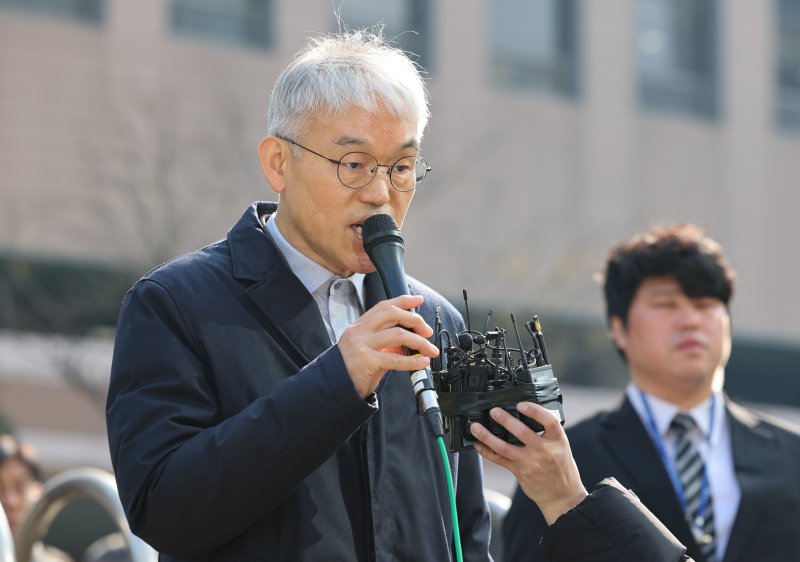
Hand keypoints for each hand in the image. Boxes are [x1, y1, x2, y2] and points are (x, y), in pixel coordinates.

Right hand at [337, 294, 438, 397]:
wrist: (334, 389)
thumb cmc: (352, 371)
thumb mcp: (369, 351)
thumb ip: (386, 343)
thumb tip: (409, 340)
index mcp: (360, 326)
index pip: (384, 306)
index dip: (403, 301)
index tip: (418, 300)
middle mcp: (359, 331)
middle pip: (392, 314)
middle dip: (414, 320)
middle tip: (427, 331)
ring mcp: (361, 344)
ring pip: (397, 334)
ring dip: (419, 342)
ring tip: (430, 350)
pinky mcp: (365, 361)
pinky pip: (395, 358)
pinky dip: (412, 360)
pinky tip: (422, 362)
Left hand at [470, 402, 587, 524]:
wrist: (562, 495)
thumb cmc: (560, 467)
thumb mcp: (560, 446)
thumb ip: (546, 433)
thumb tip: (524, 415)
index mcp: (558, 440)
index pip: (549, 421)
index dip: (534, 411)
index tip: (521, 405)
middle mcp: (544, 450)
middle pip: (522, 432)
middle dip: (505, 420)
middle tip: (494, 411)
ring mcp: (530, 462)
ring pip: (504, 447)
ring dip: (487, 436)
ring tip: (476, 427)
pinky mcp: (520, 472)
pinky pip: (499, 460)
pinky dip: (487, 451)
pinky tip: (478, 444)